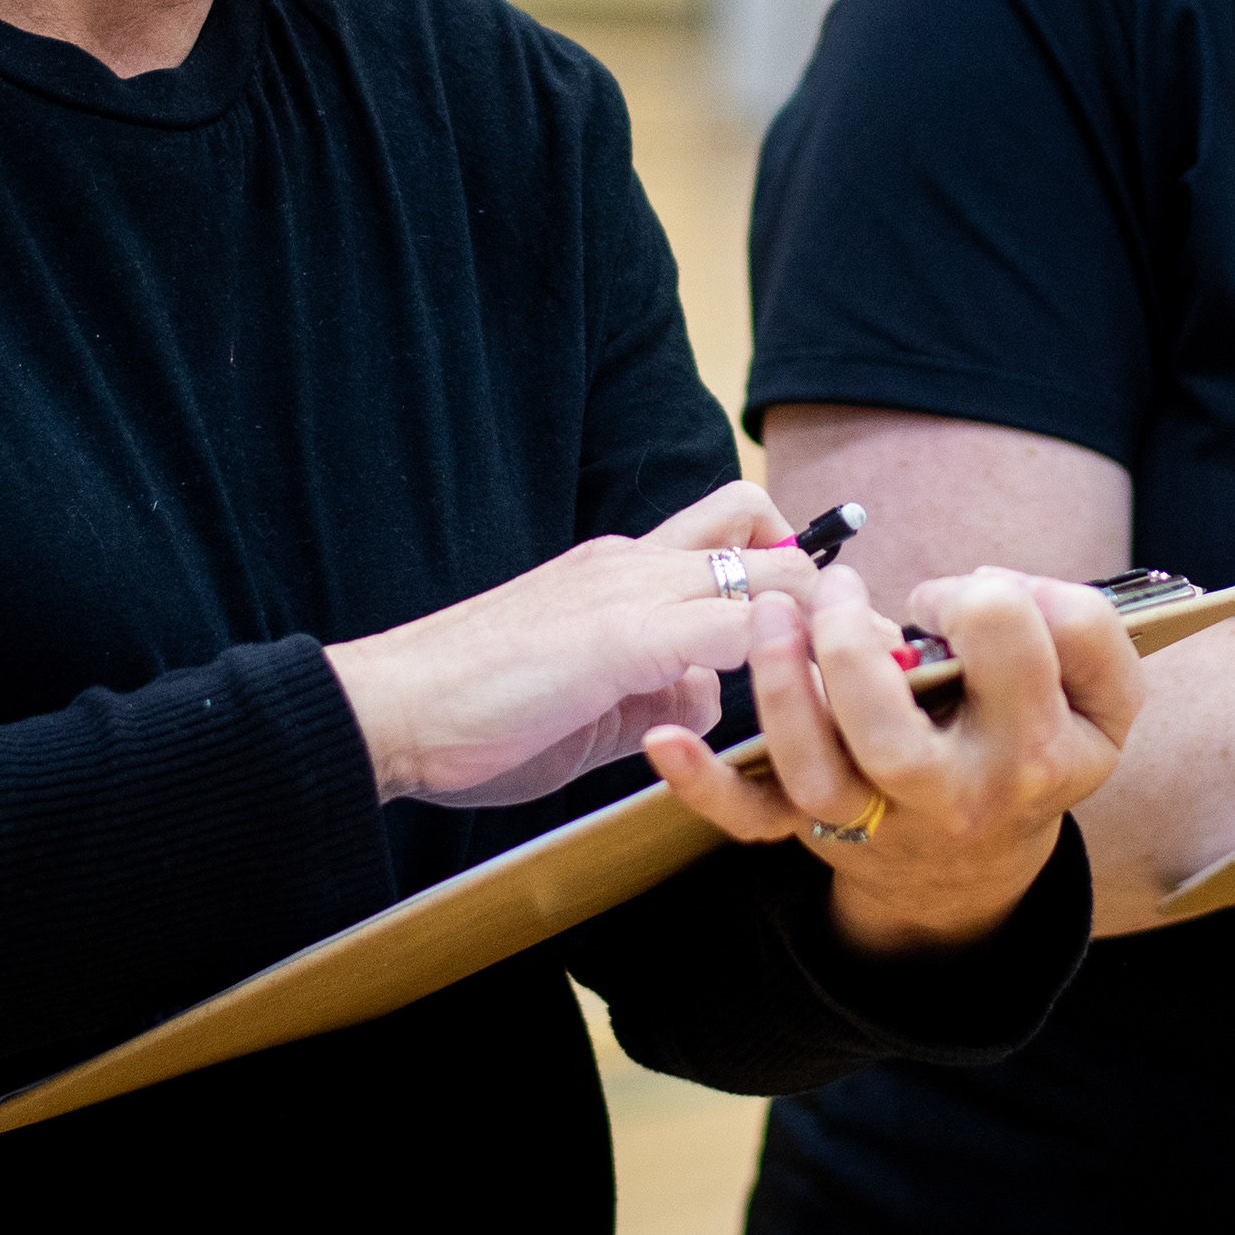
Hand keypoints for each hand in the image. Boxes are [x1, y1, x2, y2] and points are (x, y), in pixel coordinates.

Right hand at [324, 481, 824, 806]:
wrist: (389, 709)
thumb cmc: (473, 714)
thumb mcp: (587, 697)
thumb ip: (652, 686)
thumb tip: (705, 694)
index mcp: (620, 570)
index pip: (730, 533)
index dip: (787, 574)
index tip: (822, 628)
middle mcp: (632, 561)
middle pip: (760, 521)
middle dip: (819, 582)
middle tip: (845, 650)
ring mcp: (630, 590)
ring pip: (764, 564)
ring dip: (810, 618)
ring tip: (832, 683)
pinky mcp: (623, 637)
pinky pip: (734, 630)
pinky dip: (778, 664)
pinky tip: (787, 712)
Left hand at [645, 565, 1141, 956]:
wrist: (980, 862)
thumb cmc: (1035, 738)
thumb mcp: (1099, 694)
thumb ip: (1079, 627)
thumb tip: (1002, 589)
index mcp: (1041, 748)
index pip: (1014, 643)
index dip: (983, 595)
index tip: (969, 598)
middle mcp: (956, 794)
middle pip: (891, 733)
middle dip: (853, 647)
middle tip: (851, 593)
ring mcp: (879, 819)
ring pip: (817, 770)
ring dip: (780, 684)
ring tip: (775, 609)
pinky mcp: (816, 827)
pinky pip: (752, 817)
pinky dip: (704, 785)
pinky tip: (667, 738)